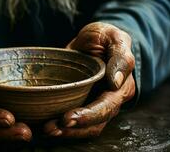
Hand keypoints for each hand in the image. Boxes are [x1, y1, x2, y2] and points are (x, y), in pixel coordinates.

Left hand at [44, 22, 135, 137]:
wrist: (95, 40)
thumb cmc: (105, 37)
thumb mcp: (114, 38)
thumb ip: (120, 58)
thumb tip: (116, 82)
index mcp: (122, 86)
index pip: (107, 107)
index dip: (89, 115)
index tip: (68, 118)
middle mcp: (111, 100)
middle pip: (95, 122)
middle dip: (73, 129)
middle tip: (50, 128)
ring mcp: (97, 103)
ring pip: (86, 127)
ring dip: (67, 132)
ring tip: (47, 129)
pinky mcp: (83, 103)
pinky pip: (76, 120)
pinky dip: (63, 126)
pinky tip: (47, 124)